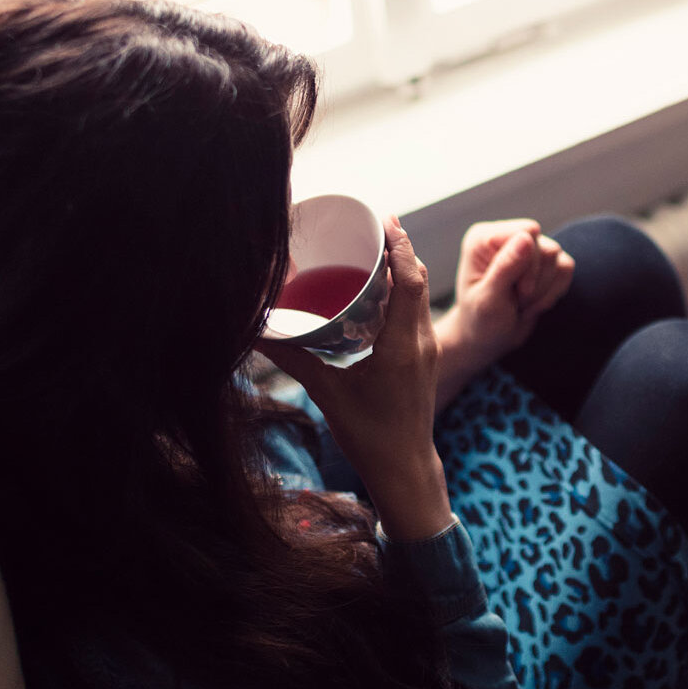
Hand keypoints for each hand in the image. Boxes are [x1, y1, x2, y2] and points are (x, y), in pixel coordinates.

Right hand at [256, 216, 452, 540]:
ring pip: (419, 296)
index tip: (384, 218)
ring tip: (374, 249)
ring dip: (402, 269)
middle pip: (417, 280)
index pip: (411, 281)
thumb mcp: (328, 394)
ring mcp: (427, 349)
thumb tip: (260, 332)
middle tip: (371, 226)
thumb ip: (295, 360)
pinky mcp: (423, 358)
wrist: (405, 469)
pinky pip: (416, 312)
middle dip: (398, 249)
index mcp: (403, 345)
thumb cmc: (370, 437)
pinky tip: (379, 289)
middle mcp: (422, 341)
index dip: (400, 246)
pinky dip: (402, 292)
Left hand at [433, 219, 573, 409]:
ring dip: (543, 290)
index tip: (517, 291)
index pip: (527, 233)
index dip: (530, 264)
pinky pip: (566, 268)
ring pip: (558, 258)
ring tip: (521, 303)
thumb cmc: (481, 321)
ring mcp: (527, 247)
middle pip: (546, 247)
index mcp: (484, 239)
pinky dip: (554, 292)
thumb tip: (526, 237)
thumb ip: (505, 267)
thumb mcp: (488, 300)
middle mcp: (506, 237)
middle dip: (536, 282)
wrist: (489, 339)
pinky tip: (533, 303)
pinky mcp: (544, 262)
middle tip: (516, 301)